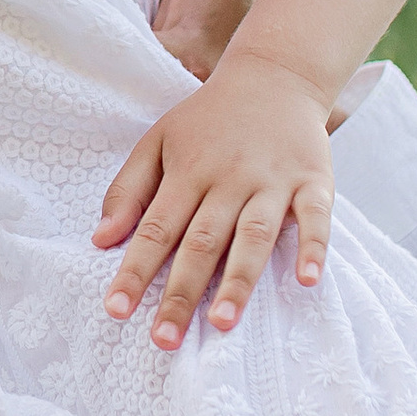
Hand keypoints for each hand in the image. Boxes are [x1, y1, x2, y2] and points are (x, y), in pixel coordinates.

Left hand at [92, 50, 336, 344]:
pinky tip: (306, 280)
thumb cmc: (209, 119)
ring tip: (221, 323)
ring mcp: (272, 181)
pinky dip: (313, 247)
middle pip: (202, 242)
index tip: (116, 309)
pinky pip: (316, 216)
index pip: (156, 228)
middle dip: (181, 293)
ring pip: (253, 235)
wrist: (274, 75)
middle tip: (164, 340)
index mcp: (188, 172)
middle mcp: (229, 179)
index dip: (135, 269)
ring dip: (239, 280)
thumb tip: (100, 240)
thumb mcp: (158, 140)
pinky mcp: (313, 181)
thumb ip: (128, 190)